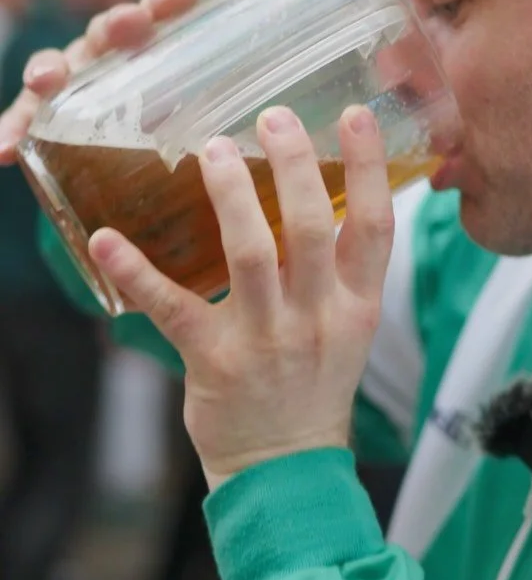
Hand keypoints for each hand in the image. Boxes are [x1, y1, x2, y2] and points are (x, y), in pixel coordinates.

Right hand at [0, 0, 198, 164]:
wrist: (109, 165)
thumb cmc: (151, 133)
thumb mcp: (181, 121)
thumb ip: (209, 113)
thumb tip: (276, 125)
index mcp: (137, 53)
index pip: (151, 18)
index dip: (164, 4)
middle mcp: (100, 60)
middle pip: (104, 35)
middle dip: (115, 26)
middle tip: (128, 25)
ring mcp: (66, 84)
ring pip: (54, 67)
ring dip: (49, 70)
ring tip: (45, 81)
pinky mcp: (36, 115)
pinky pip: (20, 121)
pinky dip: (9, 132)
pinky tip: (0, 147)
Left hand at [87, 105, 394, 489]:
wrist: (286, 463)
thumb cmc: (316, 382)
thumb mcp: (350, 328)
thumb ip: (342, 268)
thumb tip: (323, 193)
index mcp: (358, 306)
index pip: (376, 228)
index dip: (369, 168)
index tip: (354, 115)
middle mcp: (317, 317)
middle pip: (312, 227)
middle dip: (294, 164)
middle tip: (272, 117)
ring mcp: (266, 339)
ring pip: (250, 254)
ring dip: (230, 196)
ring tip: (214, 149)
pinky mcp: (214, 360)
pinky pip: (173, 308)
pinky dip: (137, 272)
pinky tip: (106, 239)